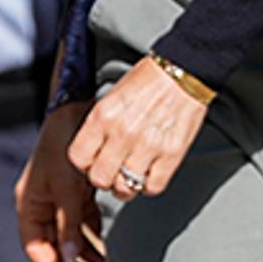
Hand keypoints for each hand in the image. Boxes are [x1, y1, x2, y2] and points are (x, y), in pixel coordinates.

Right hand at [20, 103, 105, 261]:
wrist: (77, 110)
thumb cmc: (64, 146)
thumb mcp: (67, 188)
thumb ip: (68, 225)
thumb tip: (69, 259)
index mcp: (29, 203)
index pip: (34, 246)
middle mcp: (42, 204)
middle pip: (52, 244)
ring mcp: (59, 198)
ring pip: (69, 235)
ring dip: (86, 252)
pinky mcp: (75, 191)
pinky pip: (83, 221)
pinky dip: (94, 234)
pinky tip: (108, 243)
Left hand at [71, 61, 210, 209]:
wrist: (183, 73)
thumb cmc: (147, 82)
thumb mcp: (111, 98)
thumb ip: (99, 126)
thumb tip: (92, 154)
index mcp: (103, 116)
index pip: (78, 158)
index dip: (84, 165)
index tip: (92, 162)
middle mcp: (123, 132)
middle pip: (100, 178)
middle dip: (103, 180)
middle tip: (111, 173)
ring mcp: (148, 145)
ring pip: (126, 188)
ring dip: (126, 187)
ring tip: (130, 176)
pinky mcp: (172, 154)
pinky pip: (154, 187)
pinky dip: (149, 186)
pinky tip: (149, 175)